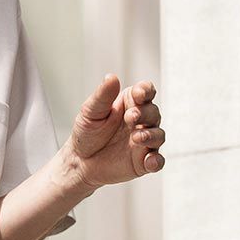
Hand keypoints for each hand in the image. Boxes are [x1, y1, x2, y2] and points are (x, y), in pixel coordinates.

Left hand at [63, 75, 165, 193]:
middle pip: (154, 112)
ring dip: (151, 135)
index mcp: (131, 103)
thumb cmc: (87, 133)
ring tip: (137, 137)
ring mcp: (144, 142)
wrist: (80, 161)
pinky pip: (157, 161)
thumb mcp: (90, 112)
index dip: (145, 91)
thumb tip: (111, 77)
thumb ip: (102, 95)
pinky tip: (150, 161)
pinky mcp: (143, 162)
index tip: (138, 94)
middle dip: (145, 113)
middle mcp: (141, 121)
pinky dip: (156, 161)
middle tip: (130, 117)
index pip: (146, 92)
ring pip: (158, 135)